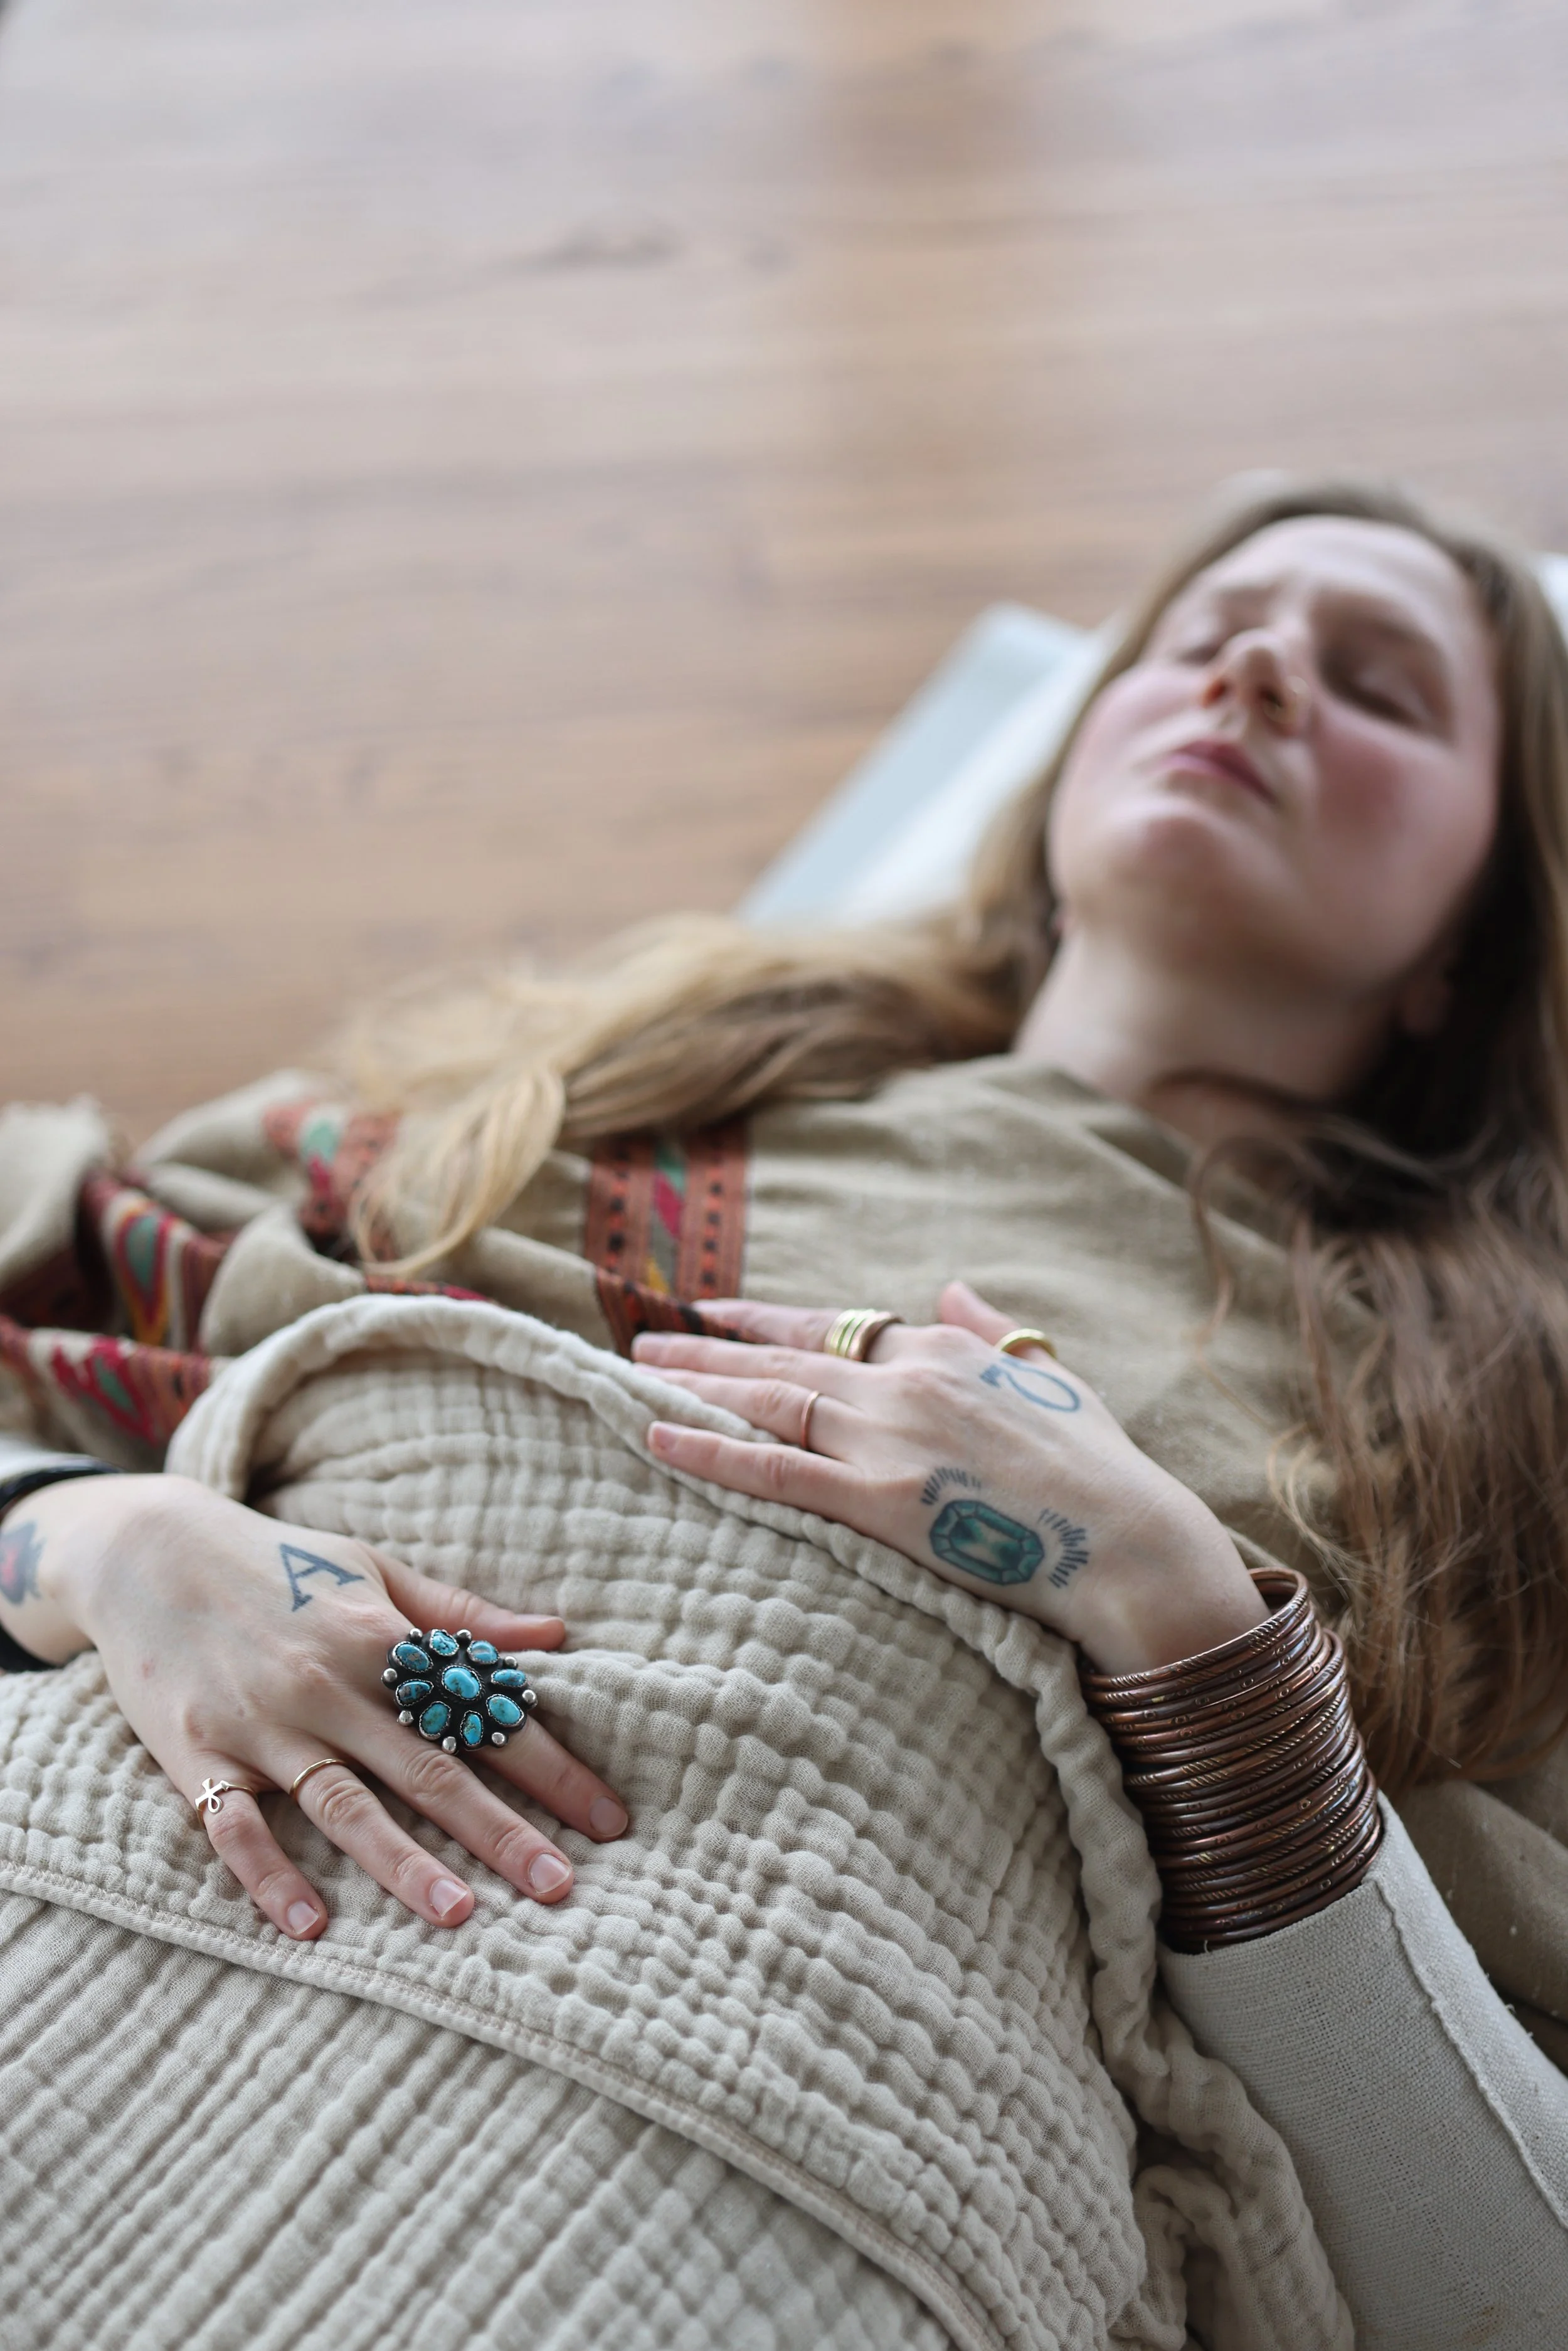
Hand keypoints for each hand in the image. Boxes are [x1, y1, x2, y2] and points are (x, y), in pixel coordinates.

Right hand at [2, 1472, 628, 1939]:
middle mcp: (328, 1684)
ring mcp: (261, 1725)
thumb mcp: (375, 1570)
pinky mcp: (198, 1755)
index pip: (483, 1714)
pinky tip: (312, 1927)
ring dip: (403, 1864)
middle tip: (561, 1887)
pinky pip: (236, 1829)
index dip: (551, 1768)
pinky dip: (270, 1878)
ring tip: (461, 1915)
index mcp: (381, 1638)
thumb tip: (556, 1632)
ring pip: (344, 1805)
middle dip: (501, 1831)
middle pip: (428, 1769)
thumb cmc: (279, 1562)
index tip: (607, 1819)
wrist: (148, 1551)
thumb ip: (461, 1613)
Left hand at [633, 1281, 1265, 1673]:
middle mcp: (906, 1382)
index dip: (767, 1318)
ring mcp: (888, 1440)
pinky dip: (712, 1449)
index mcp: (946, 1352)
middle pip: (784, 1357)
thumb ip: (995, 1329)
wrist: (1127, 1540)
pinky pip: (775, 1471)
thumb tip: (952, 1287)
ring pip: (768, 1401)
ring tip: (633, 1373)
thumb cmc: (1101, 1470)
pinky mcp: (879, 1501)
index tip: (713, 1312)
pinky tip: (659, 1435)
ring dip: (693, 1385)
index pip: (838, 1325)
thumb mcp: (1053, 1377)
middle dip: (707, 1348)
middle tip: (642, 1339)